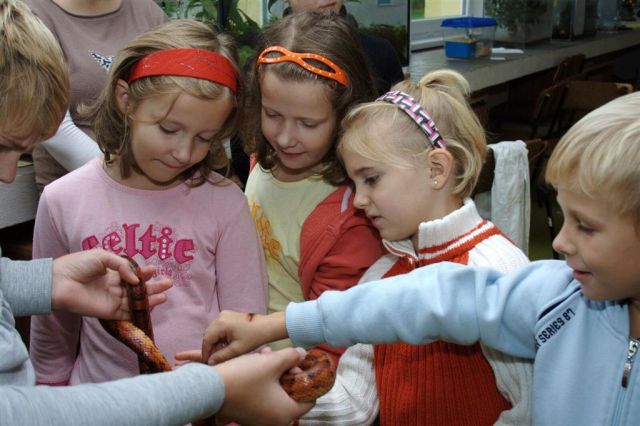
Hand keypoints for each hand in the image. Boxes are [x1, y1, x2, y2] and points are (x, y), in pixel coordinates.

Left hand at [51, 249, 171, 318]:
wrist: (58, 282)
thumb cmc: (76, 265)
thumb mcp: (102, 256)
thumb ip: (122, 265)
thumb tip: (136, 278)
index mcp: (110, 273)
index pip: (131, 274)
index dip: (143, 273)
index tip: (154, 269)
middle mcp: (112, 287)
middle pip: (137, 289)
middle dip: (153, 286)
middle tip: (169, 283)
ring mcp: (111, 300)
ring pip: (135, 301)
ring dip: (150, 298)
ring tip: (165, 295)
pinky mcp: (108, 312)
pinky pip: (127, 313)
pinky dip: (139, 311)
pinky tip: (151, 305)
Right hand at [197, 310, 286, 364]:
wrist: (266, 326)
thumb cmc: (254, 337)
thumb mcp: (237, 350)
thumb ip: (221, 356)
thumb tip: (210, 362)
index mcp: (221, 324)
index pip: (207, 339)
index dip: (206, 352)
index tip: (207, 362)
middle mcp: (220, 316)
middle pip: (208, 334)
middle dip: (210, 347)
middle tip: (214, 358)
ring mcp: (224, 314)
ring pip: (213, 331)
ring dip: (215, 342)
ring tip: (222, 352)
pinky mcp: (228, 315)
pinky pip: (218, 327)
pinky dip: (220, 336)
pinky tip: (226, 344)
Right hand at [214, 347, 312, 425]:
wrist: (208, 388)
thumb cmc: (243, 377)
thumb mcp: (271, 362)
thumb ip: (291, 357)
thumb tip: (302, 354)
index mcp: (285, 413)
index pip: (308, 399)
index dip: (304, 380)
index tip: (296, 365)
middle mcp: (274, 421)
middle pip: (291, 394)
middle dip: (285, 373)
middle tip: (279, 358)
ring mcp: (260, 420)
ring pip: (276, 393)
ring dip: (273, 374)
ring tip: (265, 355)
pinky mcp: (248, 415)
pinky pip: (263, 397)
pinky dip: (263, 382)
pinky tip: (255, 364)